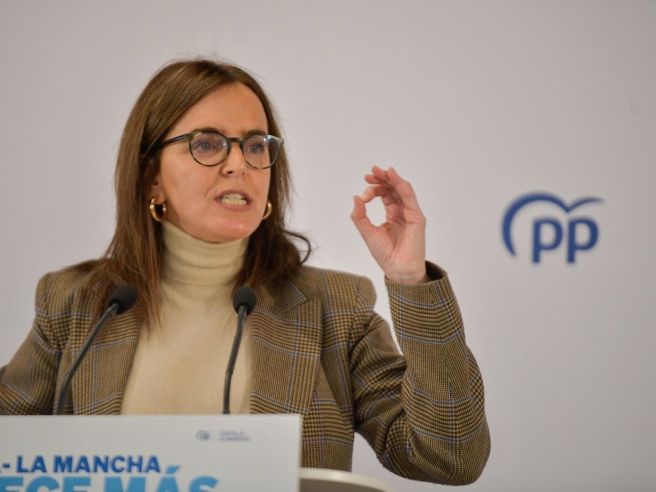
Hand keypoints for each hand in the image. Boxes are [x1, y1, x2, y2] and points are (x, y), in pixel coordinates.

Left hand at [351, 166, 428, 284]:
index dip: (373, 188)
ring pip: (402, 189)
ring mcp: (411, 213)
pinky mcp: (416, 217)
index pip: (384, 194)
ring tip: (380, 171)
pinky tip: (392, 177)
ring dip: (391, 178)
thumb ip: (360, 216)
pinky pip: (409, 197)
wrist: (397, 269)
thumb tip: (355, 197)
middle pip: (393, 188)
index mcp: (392, 214)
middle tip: (370, 173)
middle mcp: (402, 211)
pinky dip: (401, 185)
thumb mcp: (367, 232)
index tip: (362, 194)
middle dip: (382, 178)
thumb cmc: (385, 254)